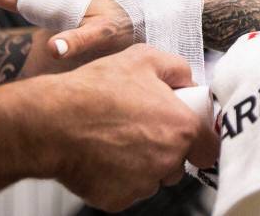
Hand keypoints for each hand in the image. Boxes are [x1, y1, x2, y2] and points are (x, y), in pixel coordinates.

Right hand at [37, 45, 217, 210]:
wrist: (51, 122)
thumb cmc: (95, 91)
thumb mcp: (143, 59)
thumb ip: (177, 69)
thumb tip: (189, 81)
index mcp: (181, 129)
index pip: (209, 149)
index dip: (198, 139)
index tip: (184, 131)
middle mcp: (167, 161)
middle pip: (179, 164)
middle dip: (166, 149)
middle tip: (140, 128)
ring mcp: (142, 184)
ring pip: (153, 178)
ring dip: (143, 164)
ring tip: (117, 138)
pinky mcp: (118, 200)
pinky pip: (127, 190)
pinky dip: (118, 177)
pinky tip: (103, 155)